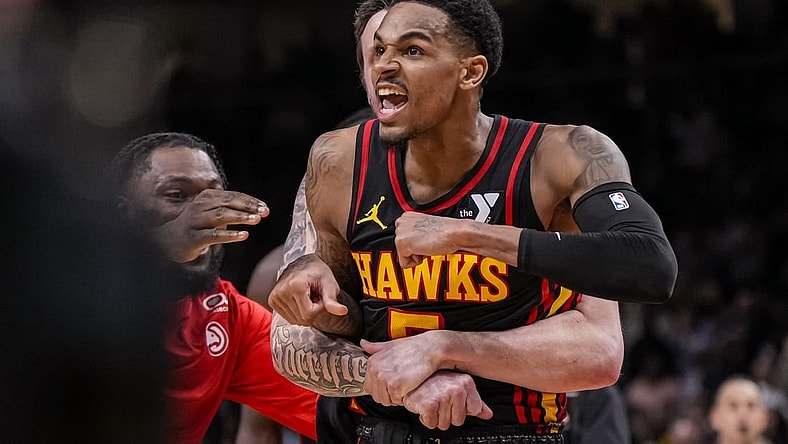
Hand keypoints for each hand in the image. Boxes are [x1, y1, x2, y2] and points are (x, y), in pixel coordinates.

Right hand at [153, 189, 267, 262]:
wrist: (168, 240)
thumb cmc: (197, 225)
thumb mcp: (212, 212)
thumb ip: (231, 208)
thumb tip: (258, 209)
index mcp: (207, 197)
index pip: (232, 196)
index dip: (250, 201)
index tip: (265, 207)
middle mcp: (200, 206)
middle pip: (228, 203)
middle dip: (248, 207)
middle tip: (264, 212)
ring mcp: (196, 221)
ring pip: (221, 216)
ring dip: (240, 217)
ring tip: (256, 220)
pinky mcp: (194, 237)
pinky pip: (213, 235)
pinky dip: (229, 234)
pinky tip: (243, 235)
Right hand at [269, 254, 348, 325]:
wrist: (303, 264)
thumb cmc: (318, 272)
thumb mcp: (329, 284)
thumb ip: (332, 300)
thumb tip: (342, 311)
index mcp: (295, 285)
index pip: (309, 314)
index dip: (319, 308)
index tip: (320, 297)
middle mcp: (282, 291)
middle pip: (301, 319)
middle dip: (312, 311)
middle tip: (314, 297)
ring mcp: (275, 296)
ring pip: (294, 320)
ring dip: (304, 312)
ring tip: (307, 297)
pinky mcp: (272, 300)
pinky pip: (288, 318)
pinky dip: (296, 312)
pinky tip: (299, 300)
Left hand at [361, 332, 442, 404]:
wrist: (429, 349)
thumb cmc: (413, 347)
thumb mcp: (390, 345)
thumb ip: (375, 347)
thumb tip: (363, 344)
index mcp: (372, 362)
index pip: (368, 387)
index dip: (380, 389)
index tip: (389, 385)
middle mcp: (376, 371)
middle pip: (376, 396)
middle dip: (388, 394)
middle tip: (399, 387)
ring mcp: (385, 379)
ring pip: (386, 400)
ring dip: (395, 397)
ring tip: (404, 386)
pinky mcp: (396, 387)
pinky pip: (396, 400)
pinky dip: (403, 398)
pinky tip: (409, 387)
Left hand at [394, 212, 459, 267]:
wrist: (453, 233)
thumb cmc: (446, 231)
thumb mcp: (426, 229)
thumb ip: (415, 234)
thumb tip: (412, 245)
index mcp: (407, 216)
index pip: (403, 238)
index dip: (416, 243)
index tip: (426, 239)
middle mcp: (401, 222)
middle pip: (401, 248)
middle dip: (414, 250)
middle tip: (428, 242)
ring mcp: (400, 232)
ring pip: (403, 255)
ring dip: (416, 255)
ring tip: (427, 245)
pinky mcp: (402, 244)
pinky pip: (404, 263)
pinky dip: (416, 261)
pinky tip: (425, 250)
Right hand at [403, 371, 492, 429]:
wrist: (410, 377)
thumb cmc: (432, 381)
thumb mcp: (458, 387)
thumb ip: (475, 402)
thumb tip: (487, 414)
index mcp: (466, 383)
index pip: (475, 409)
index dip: (463, 409)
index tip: (455, 402)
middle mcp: (456, 389)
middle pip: (459, 420)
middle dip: (448, 415)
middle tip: (440, 402)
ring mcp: (443, 397)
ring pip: (445, 424)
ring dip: (436, 417)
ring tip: (432, 402)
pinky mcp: (429, 405)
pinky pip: (432, 423)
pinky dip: (426, 418)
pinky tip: (424, 405)